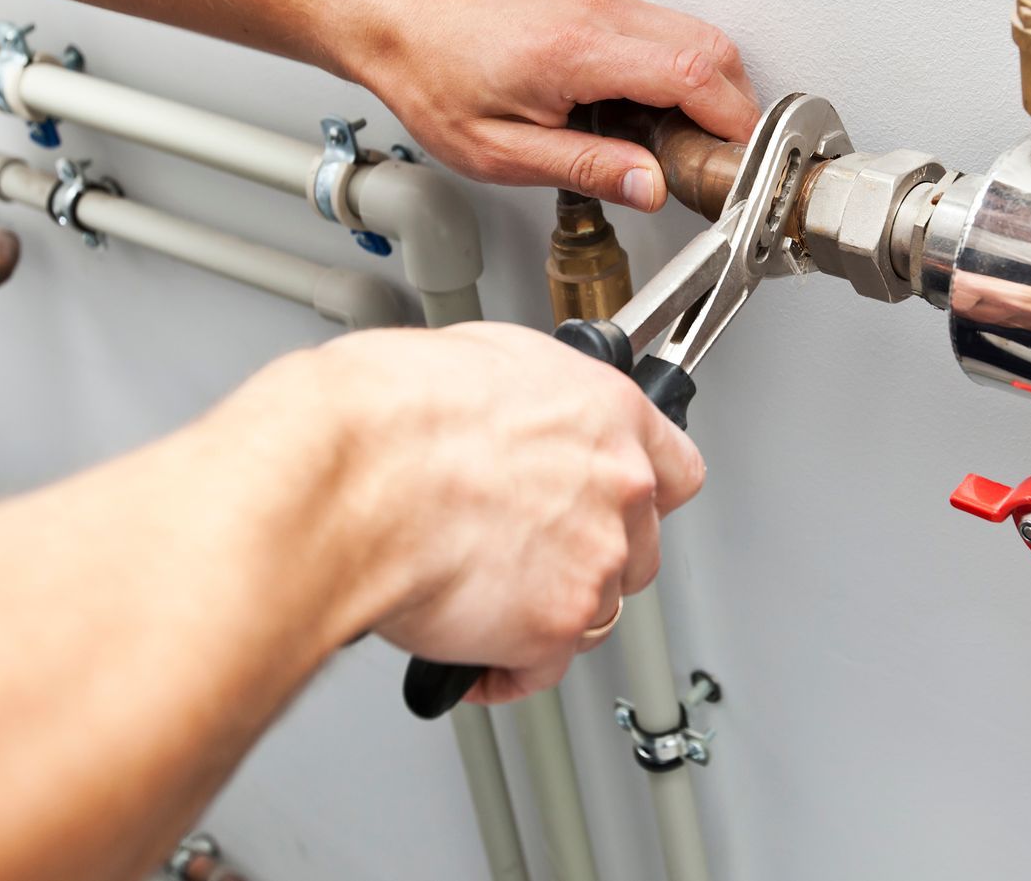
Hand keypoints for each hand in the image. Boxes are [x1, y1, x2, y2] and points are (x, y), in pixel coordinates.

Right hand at [245, 322, 704, 702]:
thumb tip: (510, 419)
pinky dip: (506, 671)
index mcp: (607, 412)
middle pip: (636, 548)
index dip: (638, 497)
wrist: (355, 474)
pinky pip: (542, 669)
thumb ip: (524, 403)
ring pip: (595, 611)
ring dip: (548, 613)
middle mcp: (617, 485)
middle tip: (527, 555)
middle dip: (585, 559)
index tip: (615, 508)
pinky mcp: (552, 626)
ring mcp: (593, 558)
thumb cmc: (391, 412)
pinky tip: (469, 654)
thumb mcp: (476, 360)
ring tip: (483, 601)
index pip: (675, 469)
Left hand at [341, 0, 758, 211]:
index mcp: (577, 50)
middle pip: (713, 47)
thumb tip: (650, 186)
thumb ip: (587, 168)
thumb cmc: (440, 83)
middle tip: (722, 160)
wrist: (406, 28)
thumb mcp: (504, 153)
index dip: (731, 119)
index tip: (738, 159)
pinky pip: (673, 31)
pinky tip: (664, 113)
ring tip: (692, 144)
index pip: (691, 72)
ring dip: (716, 89)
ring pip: (700, 35)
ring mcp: (605, 1)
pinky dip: (690, 72)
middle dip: (736, 107)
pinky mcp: (603, 4)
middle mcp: (599, 13)